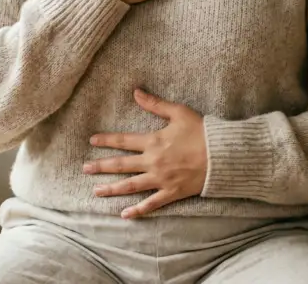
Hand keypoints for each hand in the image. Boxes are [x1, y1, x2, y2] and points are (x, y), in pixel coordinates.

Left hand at [84, 89, 207, 218]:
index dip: (107, 140)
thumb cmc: (202, 132)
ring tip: (96, 191)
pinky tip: (124, 214)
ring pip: (131, 185)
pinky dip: (138, 210)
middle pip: (122, 165)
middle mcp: (153, 162)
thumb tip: (136, 92)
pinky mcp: (171, 192)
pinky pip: (151, 204)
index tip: (92, 141)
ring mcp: (161, 179)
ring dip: (112, 188)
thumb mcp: (179, 112)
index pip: (124, 141)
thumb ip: (155, 104)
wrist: (222, 155)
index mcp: (154, 141)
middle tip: (85, 169)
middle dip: (102, 166)